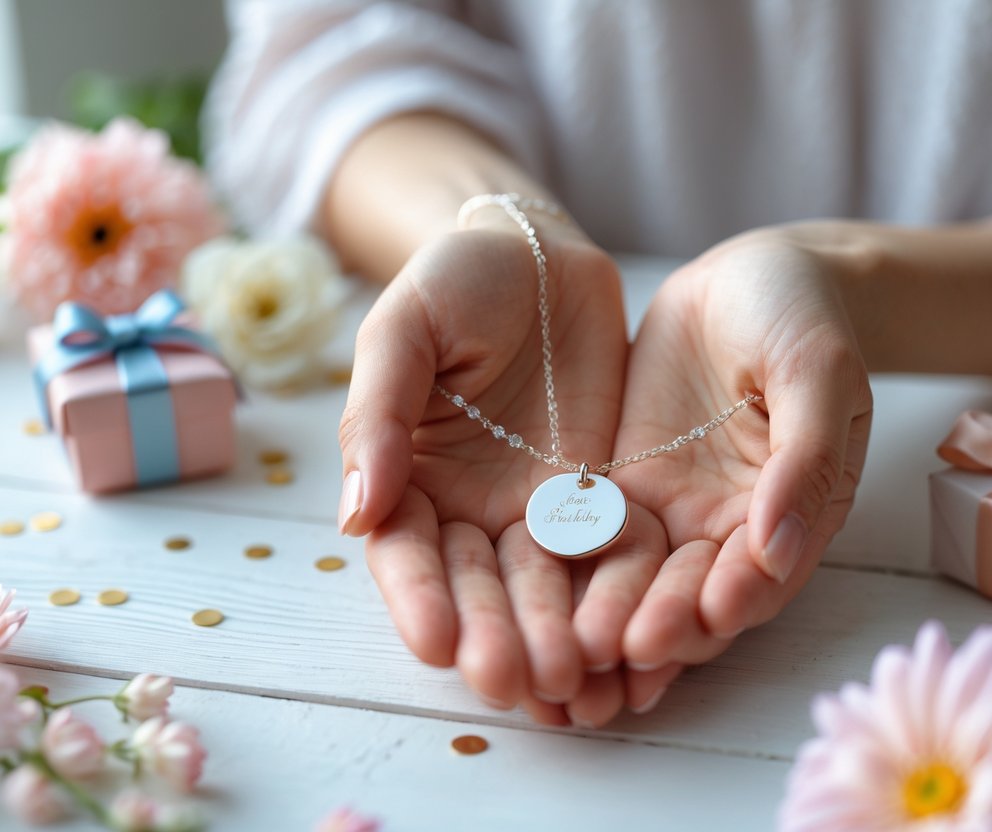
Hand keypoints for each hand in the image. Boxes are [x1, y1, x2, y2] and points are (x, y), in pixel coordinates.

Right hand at [337, 221, 628, 709]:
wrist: (538, 253)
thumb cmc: (454, 280)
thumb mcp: (402, 329)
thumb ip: (378, 414)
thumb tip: (356, 514)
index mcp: (408, 477)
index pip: (408, 553)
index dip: (418, 599)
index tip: (436, 642)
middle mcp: (470, 508)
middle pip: (479, 584)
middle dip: (493, 634)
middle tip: (516, 681)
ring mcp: (537, 507)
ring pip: (545, 584)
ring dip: (556, 634)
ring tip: (574, 680)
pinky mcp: (599, 496)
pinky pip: (609, 550)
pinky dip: (615, 595)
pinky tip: (627, 639)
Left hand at [596, 227, 872, 685]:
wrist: (751, 275)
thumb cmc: (803, 317)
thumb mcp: (817, 373)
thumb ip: (806, 457)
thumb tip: (777, 549)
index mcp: (795, 512)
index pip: (762, 576)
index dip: (734, 600)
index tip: (704, 619)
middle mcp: (729, 526)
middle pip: (693, 595)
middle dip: (661, 627)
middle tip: (618, 652)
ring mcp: (673, 509)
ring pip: (638, 580)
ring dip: (609, 619)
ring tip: (571, 653)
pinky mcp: (623, 487)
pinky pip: (593, 536)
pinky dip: (571, 573)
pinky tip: (533, 599)